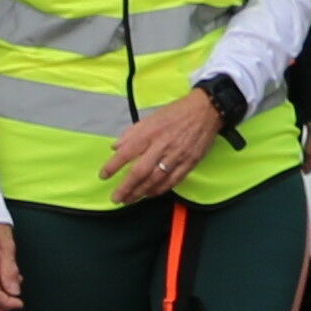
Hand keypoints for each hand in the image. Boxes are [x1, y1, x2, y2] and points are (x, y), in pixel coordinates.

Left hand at [100, 88, 225, 205]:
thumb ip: (132, 133)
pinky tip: (150, 194)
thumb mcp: (150, 118)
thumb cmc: (176, 113)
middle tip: (116, 198)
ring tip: (129, 200)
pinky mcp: (189, 162)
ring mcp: (177, 156)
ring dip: (141, 192)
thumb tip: (115, 147)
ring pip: (156, 179)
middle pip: (140, 171)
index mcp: (150, 132)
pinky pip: (173, 180)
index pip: (126, 152)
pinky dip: (160, 189)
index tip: (103, 176)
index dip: (113, 166)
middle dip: (126, 187)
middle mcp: (162, 145)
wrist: (206, 111)